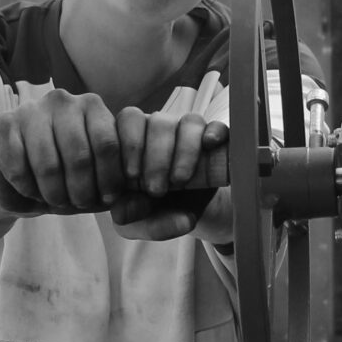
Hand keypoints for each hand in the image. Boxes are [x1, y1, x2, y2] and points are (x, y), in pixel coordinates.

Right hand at [0, 95, 224, 239]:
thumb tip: (188, 223)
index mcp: (97, 109)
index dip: (111, 180)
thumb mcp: (113, 198)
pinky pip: (21, 165)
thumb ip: (154, 215)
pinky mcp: (4, 124)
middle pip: (82, 155)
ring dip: (54, 193)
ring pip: (50, 162)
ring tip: (55, 200)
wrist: (18, 184)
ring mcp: (33, 109)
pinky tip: (30, 190)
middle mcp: (67, 101)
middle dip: (81, 192)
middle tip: (77, 204)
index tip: (106, 199)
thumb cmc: (73, 186)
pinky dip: (28, 188)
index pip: (112, 144)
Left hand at [107, 108, 224, 226]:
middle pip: (158, 121)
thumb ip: (128, 216)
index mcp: (133, 140)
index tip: (131, 177)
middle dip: (157, 157)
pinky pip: (218, 127)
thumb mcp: (138, 221)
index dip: (129, 145)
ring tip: (179, 180)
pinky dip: (215, 133)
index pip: (127, 120)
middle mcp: (159, 129)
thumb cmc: (151, 212)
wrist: (183, 217)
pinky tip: (209, 144)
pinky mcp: (215, 143)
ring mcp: (189, 133)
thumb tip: (123, 213)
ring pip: (189, 123)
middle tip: (156, 190)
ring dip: (185, 151)